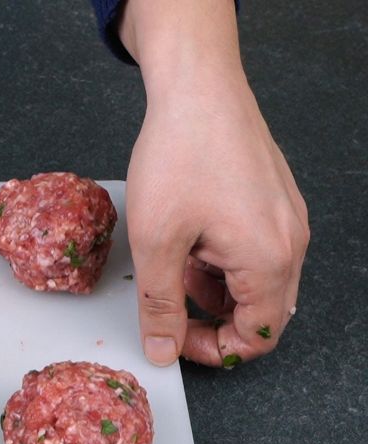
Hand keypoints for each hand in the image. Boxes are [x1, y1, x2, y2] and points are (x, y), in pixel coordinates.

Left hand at [120, 0, 308, 367]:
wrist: (198, 89)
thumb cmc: (181, 155)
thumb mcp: (157, 242)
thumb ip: (160, 305)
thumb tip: (163, 350)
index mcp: (270, 260)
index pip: (257, 337)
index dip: (213, 349)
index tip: (173, 340)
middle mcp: (291, 242)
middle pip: (262, 313)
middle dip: (213, 320)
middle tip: (168, 307)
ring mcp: (287, 220)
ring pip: (255, 281)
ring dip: (212, 288)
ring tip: (172, 263)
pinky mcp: (273, 202)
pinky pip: (254, 251)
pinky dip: (220, 260)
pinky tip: (186, 240)